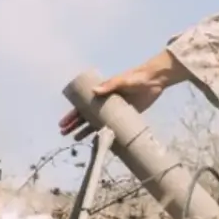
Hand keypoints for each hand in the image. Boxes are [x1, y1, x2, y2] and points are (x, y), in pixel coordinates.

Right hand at [58, 51, 184, 135]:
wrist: (155, 80)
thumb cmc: (136, 77)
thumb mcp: (122, 80)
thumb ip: (110, 85)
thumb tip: (94, 91)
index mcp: (101, 93)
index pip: (82, 106)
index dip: (72, 115)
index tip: (63, 123)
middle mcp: (105, 102)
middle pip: (86, 115)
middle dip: (75, 124)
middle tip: (64, 134)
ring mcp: (115, 110)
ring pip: (97, 122)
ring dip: (86, 130)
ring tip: (76, 138)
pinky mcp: (126, 115)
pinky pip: (113, 126)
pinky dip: (106, 133)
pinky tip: (99, 140)